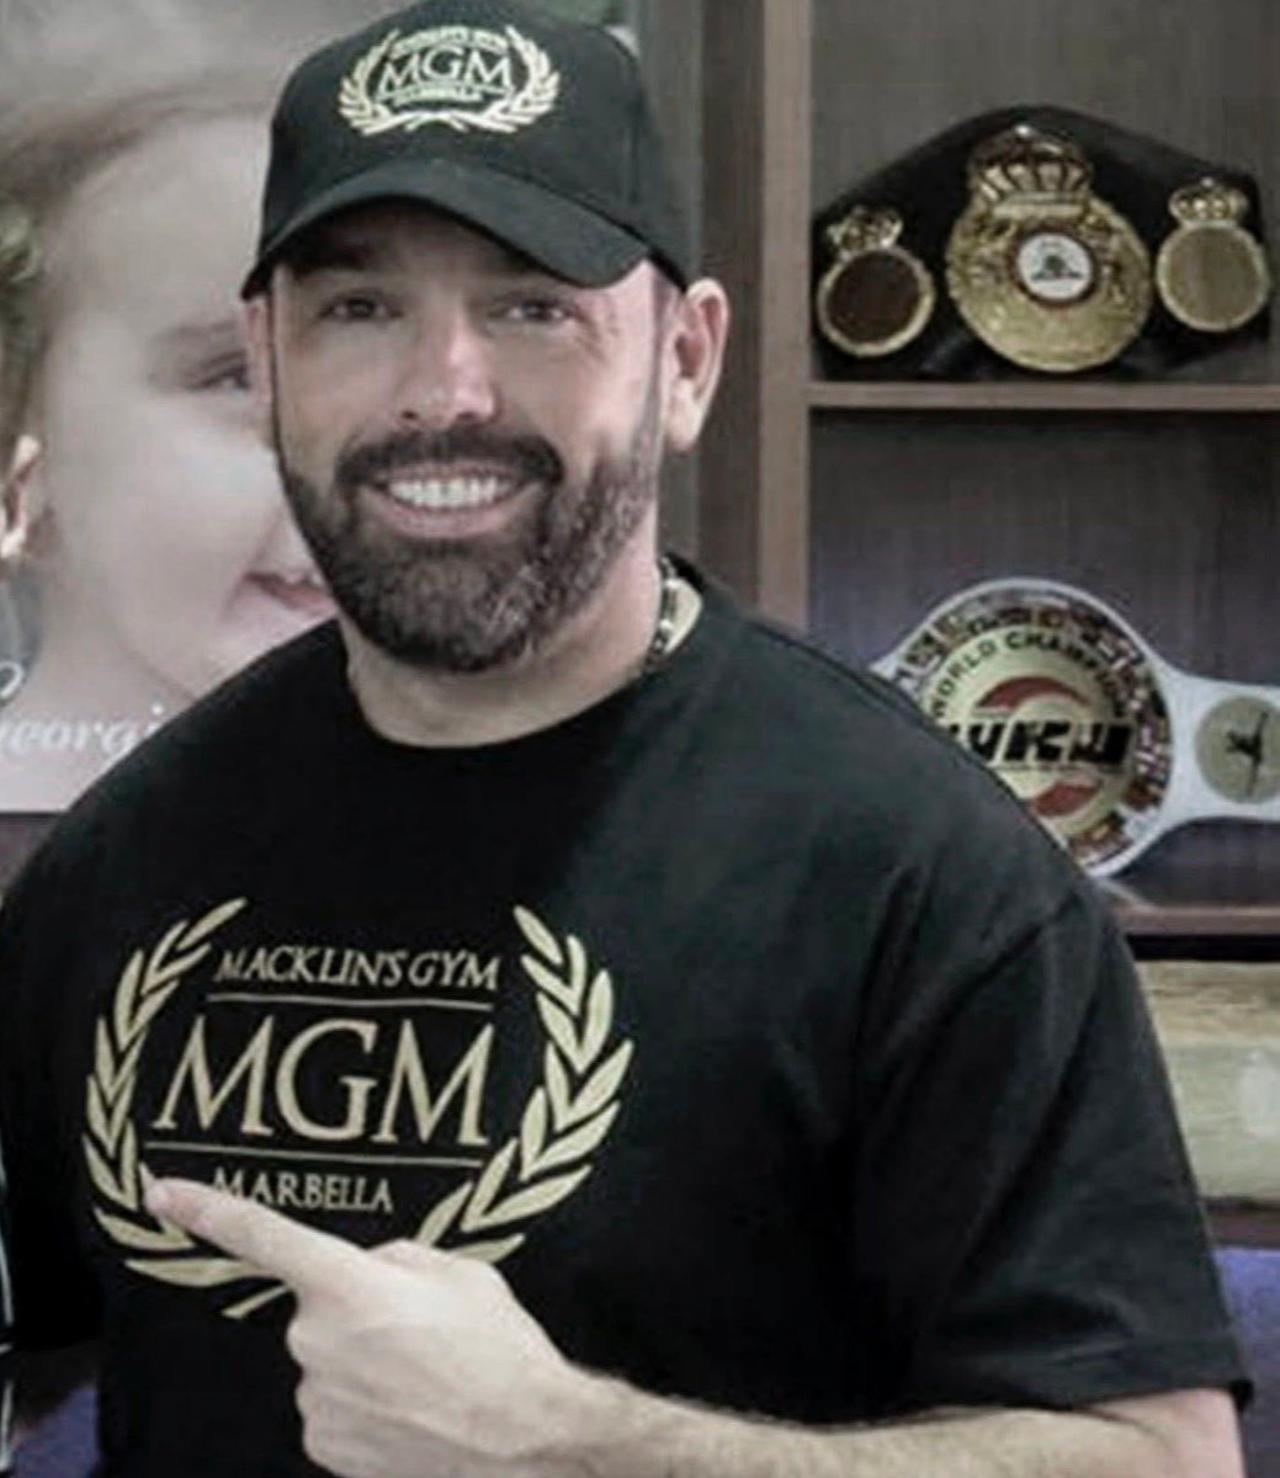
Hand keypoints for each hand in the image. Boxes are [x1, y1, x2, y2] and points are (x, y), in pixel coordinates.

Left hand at [144, 1178, 604, 1477]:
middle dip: (359, 1309)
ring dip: (364, 1361)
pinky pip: (333, 1405)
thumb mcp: (463, 1274)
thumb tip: (372, 1270)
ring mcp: (315, 1398)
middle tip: (422, 1330)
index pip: (265, 1238)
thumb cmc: (500, 1350)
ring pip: (328, 1358)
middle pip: (322, 1306)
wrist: (525, 1443)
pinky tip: (412, 1410)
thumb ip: (401, 1260)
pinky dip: (365, 1404)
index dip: (208, 1211)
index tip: (159, 1193)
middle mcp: (317, 1340)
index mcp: (350, 1284)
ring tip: (427, 1376)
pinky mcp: (322, 1445)